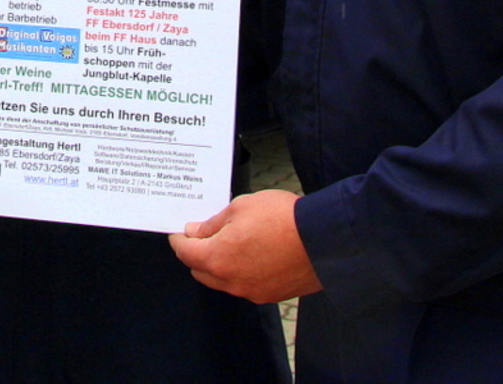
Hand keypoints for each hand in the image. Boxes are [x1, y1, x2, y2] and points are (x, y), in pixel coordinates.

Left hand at [168, 190, 321, 302]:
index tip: (180, 233)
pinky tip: (251, 255)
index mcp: (218, 258)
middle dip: (197, 254)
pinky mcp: (271, 295)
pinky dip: (241, 272)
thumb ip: (213, 223)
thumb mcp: (240, 207)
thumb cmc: (282, 218)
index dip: (179, 240)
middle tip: (202, 235)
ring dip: (219, 265)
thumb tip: (196, 231)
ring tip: (229, 243)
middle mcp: (231, 281)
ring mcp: (251, 291)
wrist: (324, 239)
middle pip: (201, 271)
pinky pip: (245, 286)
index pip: (185, 253)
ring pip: (223, 281)